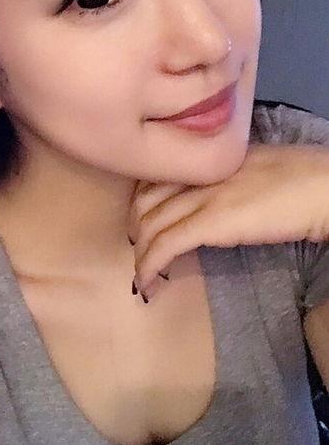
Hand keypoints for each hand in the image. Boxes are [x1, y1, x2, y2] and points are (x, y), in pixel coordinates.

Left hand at [128, 143, 328, 301]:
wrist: (323, 187)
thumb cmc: (300, 179)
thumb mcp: (251, 169)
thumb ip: (225, 180)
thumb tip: (216, 202)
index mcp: (205, 159)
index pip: (155, 177)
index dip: (140, 203)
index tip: (142, 223)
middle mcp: (197, 172)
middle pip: (144, 200)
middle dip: (135, 229)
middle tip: (141, 251)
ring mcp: (202, 195)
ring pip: (150, 225)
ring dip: (139, 254)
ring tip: (142, 274)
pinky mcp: (212, 222)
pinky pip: (165, 246)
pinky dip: (148, 267)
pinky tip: (148, 285)